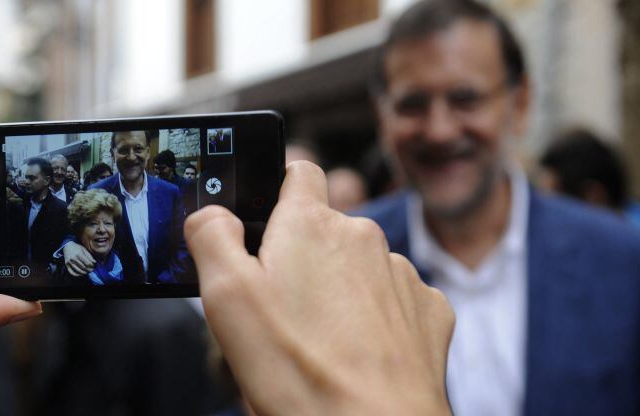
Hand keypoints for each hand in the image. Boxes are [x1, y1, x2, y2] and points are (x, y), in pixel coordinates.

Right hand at [62, 241, 94, 275]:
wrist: (67, 246)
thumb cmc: (77, 248)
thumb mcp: (84, 250)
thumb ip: (89, 256)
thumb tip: (94, 262)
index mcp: (79, 254)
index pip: (87, 263)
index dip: (91, 266)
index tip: (93, 266)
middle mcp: (73, 258)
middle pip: (83, 267)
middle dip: (89, 270)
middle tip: (91, 270)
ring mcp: (69, 262)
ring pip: (78, 270)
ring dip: (84, 273)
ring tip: (87, 272)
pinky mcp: (66, 265)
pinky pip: (71, 272)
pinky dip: (76, 275)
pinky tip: (81, 274)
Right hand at [186, 161, 454, 414]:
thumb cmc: (300, 369)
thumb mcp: (226, 297)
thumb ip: (211, 237)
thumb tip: (212, 214)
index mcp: (310, 225)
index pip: (298, 171)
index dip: (278, 190)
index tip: (267, 221)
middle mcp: (362, 237)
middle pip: (325, 231)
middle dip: (303, 259)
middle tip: (282, 310)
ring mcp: (400, 273)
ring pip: (359, 267)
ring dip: (340, 291)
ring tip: (321, 340)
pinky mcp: (428, 309)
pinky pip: (395, 299)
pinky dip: (377, 318)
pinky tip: (360, 351)